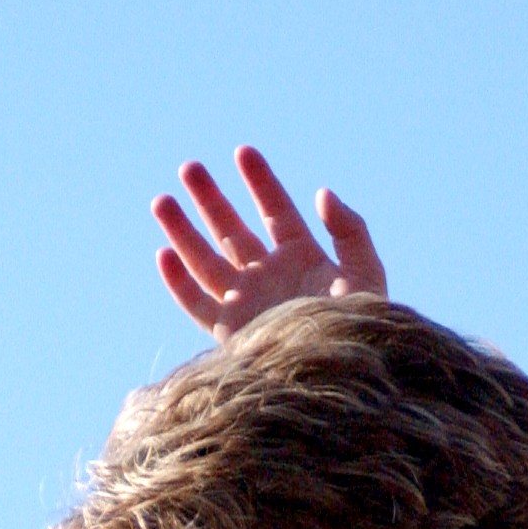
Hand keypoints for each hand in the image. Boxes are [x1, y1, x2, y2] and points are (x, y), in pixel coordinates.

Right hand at [154, 146, 386, 340]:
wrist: (341, 376)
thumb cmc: (361, 330)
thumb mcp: (366, 272)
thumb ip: (349, 230)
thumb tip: (321, 193)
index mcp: (303, 259)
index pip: (276, 210)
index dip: (260, 180)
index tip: (243, 152)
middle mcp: (269, 277)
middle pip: (232, 230)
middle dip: (211, 199)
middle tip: (190, 167)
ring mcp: (247, 303)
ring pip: (206, 260)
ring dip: (183, 231)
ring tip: (162, 200)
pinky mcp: (230, 332)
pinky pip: (197, 304)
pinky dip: (179, 282)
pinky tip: (164, 254)